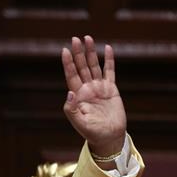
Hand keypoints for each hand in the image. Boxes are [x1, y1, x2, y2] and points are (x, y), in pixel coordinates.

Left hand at [61, 36, 126, 156]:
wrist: (109, 137)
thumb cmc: (92, 132)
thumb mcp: (79, 122)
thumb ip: (72, 108)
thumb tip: (70, 92)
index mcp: (78, 96)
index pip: (71, 75)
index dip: (68, 63)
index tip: (64, 50)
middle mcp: (87, 89)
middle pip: (81, 67)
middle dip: (79, 53)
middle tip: (76, 39)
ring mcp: (99, 88)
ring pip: (94, 66)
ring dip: (91, 53)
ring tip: (88, 38)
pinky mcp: (111, 89)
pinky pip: (109, 71)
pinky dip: (109, 60)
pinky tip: (107, 48)